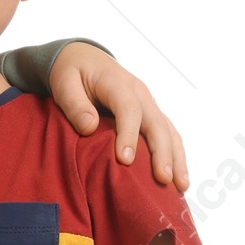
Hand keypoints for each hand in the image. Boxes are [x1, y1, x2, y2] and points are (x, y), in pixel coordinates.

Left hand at [46, 43, 188, 190]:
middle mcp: (139, 92)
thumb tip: (88, 127)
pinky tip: (178, 178)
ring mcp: (148, 103)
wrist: (84, 58)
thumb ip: (74, 104)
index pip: (128, 108)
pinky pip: (168, 134)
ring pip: (168, 130)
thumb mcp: (64, 82)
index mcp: (117, 82)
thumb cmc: (72, 72)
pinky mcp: (150, 114)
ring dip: (176, 158)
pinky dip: (176, 155)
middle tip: (163, 179)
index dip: (128, 134)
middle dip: (162, 152)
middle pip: (156, 123)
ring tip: (180, 186)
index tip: (125, 160)